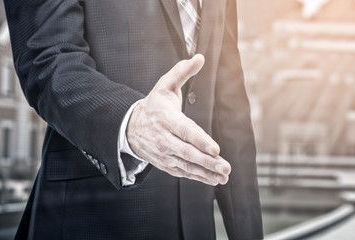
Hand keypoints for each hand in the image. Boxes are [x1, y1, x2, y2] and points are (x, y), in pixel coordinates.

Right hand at [127, 54, 230, 185]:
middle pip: (188, 152)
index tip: (215, 149)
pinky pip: (183, 172)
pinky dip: (198, 177)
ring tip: (222, 176)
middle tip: (225, 167)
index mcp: (166, 119)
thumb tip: (199, 57)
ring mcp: (164, 154)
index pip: (185, 131)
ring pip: (187, 165)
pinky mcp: (166, 163)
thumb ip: (182, 72)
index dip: (200, 141)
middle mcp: (164, 139)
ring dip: (206, 172)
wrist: (130, 127)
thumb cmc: (153, 105)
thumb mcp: (164, 85)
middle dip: (207, 161)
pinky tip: (212, 179)